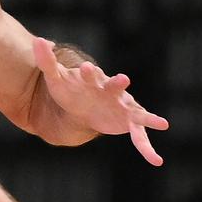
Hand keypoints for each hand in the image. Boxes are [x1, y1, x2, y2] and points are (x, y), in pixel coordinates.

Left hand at [33, 36, 168, 164]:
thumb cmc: (70, 89)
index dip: (87, 73)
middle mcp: (112, 91)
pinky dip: (146, 148)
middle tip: (122, 79)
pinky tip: (156, 161)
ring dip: (147, 118)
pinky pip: (139, 136)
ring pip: (136, 113)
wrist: (80, 104)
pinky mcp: (128, 122)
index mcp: (93, 80)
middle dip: (118, 84)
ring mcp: (122, 107)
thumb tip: (39, 40)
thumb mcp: (56, 77)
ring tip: (163, 124)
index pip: (90, 74)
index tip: (84, 68)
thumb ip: (47, 60)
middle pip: (115, 87)